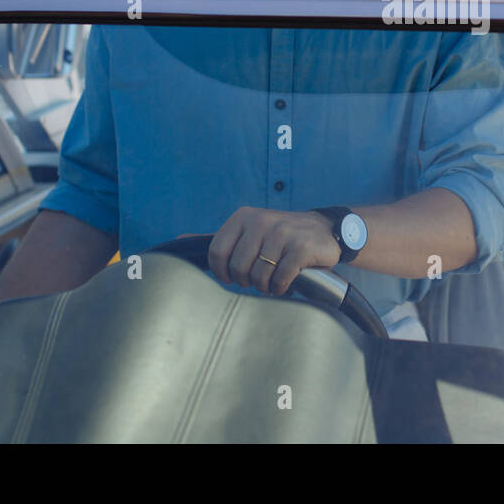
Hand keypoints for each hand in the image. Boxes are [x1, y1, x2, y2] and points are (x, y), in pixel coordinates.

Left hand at [208, 207, 339, 295]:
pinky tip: (287, 281)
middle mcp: (261, 221)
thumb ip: (218, 239)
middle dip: (247, 281)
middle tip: (259, 277)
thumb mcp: (248, 231)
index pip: (217, 252)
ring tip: (274, 279)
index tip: (233, 277)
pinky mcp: (301, 247)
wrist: (324, 231)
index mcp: (243, 217)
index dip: (223, 273)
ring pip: (259, 275)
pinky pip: (280, 278)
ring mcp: (282, 233)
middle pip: (237, 268)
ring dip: (266, 286)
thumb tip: (179, 241)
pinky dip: (281, 287)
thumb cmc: (280, 236)